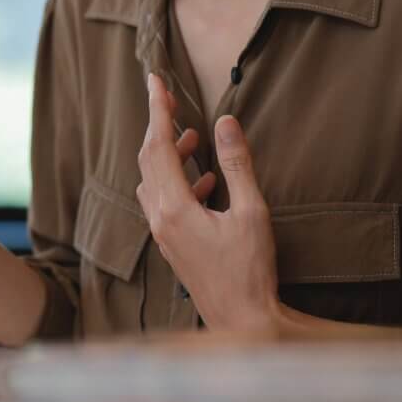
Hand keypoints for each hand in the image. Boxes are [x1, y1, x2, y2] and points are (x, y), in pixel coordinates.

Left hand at [135, 72, 282, 333]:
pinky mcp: (172, 245)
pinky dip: (178, 180)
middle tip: (169, 98)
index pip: (159, 146)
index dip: (158, 109)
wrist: (242, 321)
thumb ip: (237, 165)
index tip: (155, 80)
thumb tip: (225, 122)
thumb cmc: (250, 271)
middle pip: (148, 160)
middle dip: (159, 126)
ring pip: (154, 181)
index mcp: (174, 208)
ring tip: (196, 141)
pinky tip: (206, 181)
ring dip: (169, 155)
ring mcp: (163, 234)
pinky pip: (163, 201)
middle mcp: (160, 219)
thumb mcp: (252, 213)